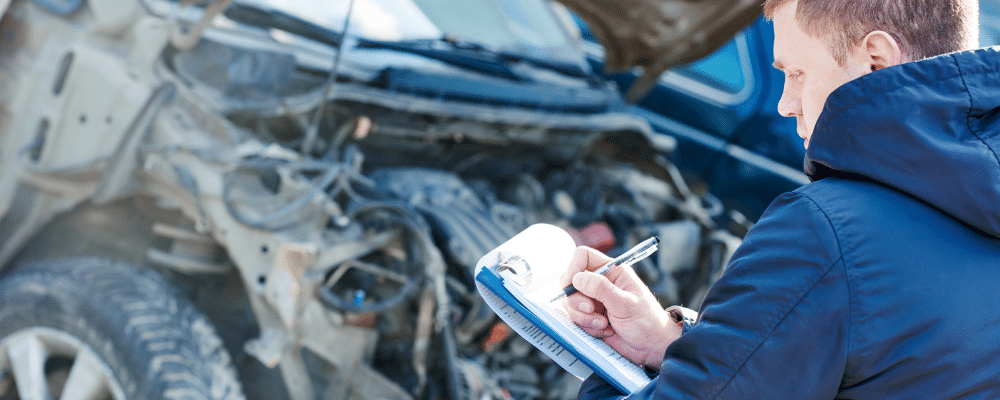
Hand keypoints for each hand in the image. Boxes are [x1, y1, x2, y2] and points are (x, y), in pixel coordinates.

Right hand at [559, 246, 680, 368]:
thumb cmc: (647, 322)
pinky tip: (605, 330)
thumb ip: (601, 288)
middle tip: (591, 309)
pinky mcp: (591, 317)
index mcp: (612, 271)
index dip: (573, 268)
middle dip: (577, 300)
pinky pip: (577, 319)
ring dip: (583, 317)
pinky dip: (587, 327)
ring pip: (571, 303)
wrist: (652, 347)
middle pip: (571, 282)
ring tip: (603, 324)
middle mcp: (601, 283)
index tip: (571, 285)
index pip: (583, 256)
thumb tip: (577, 278)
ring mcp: (595, 300)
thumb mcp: (625, 304)